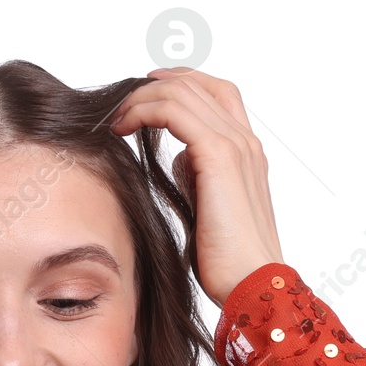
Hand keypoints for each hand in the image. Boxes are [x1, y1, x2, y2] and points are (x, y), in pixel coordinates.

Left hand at [109, 67, 284, 307]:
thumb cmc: (227, 260)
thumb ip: (197, 177)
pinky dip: (144, 111)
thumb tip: (178, 158)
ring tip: (115, 120)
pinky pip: (174, 112)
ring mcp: (235, 145)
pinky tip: (123, 128)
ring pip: (182, 92)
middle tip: (119, 107)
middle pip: (197, 84)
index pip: (216, 92)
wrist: (250, 282)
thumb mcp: (207, 208)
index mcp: (246, 151)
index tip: (144, 92)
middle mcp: (244, 141)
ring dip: (141, 99)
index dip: (180, 82)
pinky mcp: (218, 156)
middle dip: (152, 88)